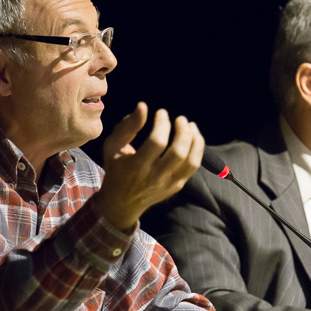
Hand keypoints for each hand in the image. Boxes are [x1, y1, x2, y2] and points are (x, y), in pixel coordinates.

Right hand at [92, 103, 204, 230]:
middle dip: (183, 131)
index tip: (161, 112)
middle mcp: (155, 177)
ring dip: (195, 140)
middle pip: (178, 153)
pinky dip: (197, 150)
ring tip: (191, 125)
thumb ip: (127, 126)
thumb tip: (143, 106)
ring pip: (191, 161)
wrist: (121, 203)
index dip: (162, 124)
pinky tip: (193, 138)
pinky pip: (193, 167)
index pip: (157, 142)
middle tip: (180, 118)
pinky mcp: (176, 186)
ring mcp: (168, 184)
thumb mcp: (113, 146)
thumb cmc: (116, 168)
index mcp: (136, 167)